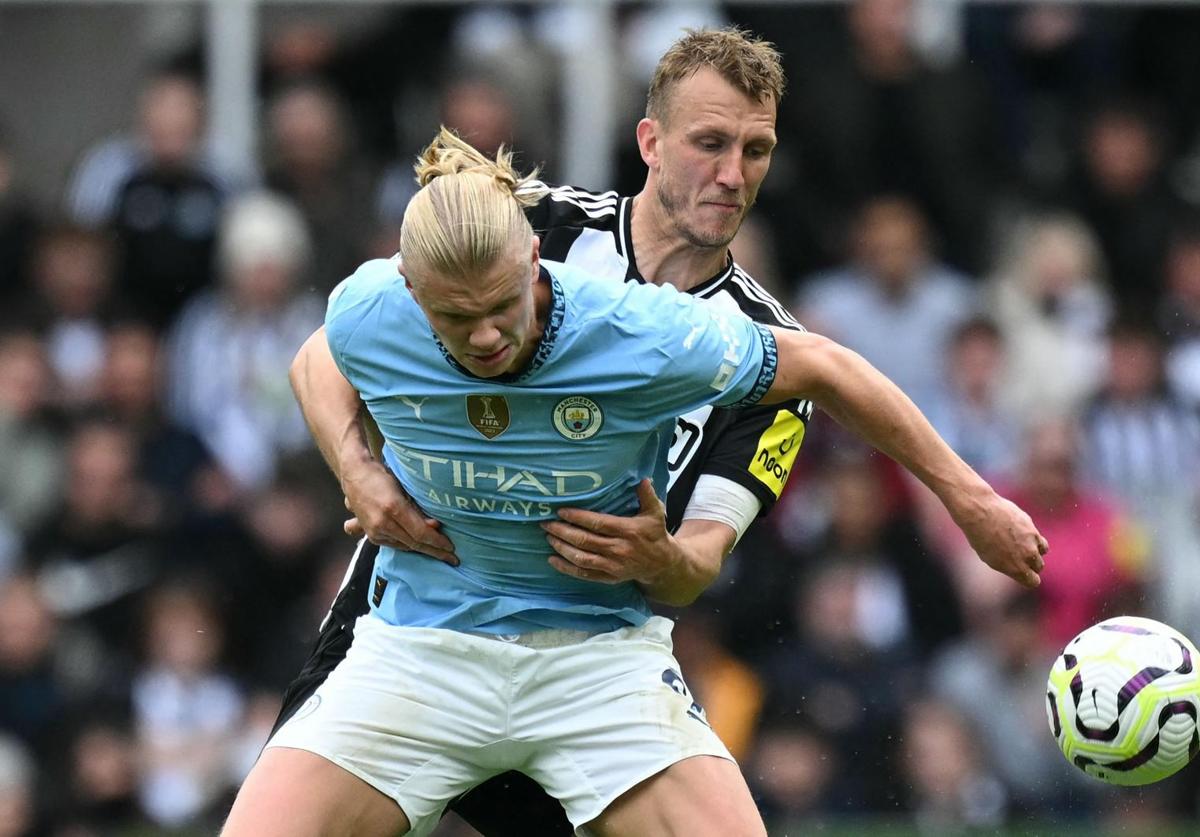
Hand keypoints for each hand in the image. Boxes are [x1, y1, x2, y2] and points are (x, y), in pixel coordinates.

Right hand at [341, 460, 457, 564]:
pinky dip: (409, 546)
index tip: (452, 548)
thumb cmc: (382, 474)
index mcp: (392, 508)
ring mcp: (374, 531)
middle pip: (414, 543)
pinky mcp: (371, 535)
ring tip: (441, 554)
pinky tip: (421, 547)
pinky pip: (395, 545)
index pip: (420, 532)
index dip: (437, 541)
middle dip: (435, 551)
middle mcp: (382, 523)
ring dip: (424, 550)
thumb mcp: (404, 486)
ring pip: (405, 546)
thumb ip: (417, 508)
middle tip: (453, 559)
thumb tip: (435, 526)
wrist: (353, 474)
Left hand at [542, 479, 681, 583]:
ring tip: (549, 537)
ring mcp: (613, 566)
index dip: (577, 517)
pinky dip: (567, 568)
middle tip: (546, 524)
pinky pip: (584, 574)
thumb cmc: (654, 534)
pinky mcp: (609, 578)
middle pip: (585, 541)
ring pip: (582, 558)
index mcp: (628, 531)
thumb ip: (647, 495)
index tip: (561, 511)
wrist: (661, 564)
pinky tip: (553, 560)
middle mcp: (618, 549)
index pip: (597, 523)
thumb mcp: (655, 513)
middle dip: (563, 532)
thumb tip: (642, 478)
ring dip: (562, 548)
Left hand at [955, 492, 1047, 587]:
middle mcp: (1027, 556)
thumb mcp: (989, 558)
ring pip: (1042, 552)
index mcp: (1016, 568)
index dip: (1028, 578)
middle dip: (1031, 564)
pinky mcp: (1032, 527)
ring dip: (1035, 550)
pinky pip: (1039, 537)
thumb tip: (1017, 567)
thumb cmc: (979, 537)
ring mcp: (1032, 541)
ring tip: (1021, 545)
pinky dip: (1033, 538)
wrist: (980, 512)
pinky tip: (1021, 534)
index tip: (1023, 573)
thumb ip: (1007, 565)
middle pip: (1039, 566)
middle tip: (1017, 556)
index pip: (1034, 581)